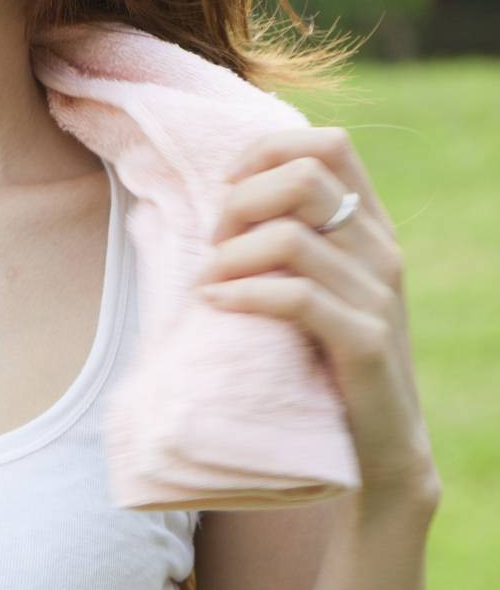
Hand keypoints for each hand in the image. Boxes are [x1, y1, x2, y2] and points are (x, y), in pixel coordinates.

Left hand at [194, 126, 440, 507]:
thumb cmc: (322, 356)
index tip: (228, 192)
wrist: (375, 445)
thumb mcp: (310, 281)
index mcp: (368, 225)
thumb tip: (219, 192)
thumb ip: (286, 235)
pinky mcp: (365, 342)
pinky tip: (217, 305)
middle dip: (240, 204)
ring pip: (288, 237)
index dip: (266, 153)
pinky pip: (296, 297)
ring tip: (209, 283)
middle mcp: (380, 249)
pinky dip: (243, 295)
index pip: (329, 145)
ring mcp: (378, 294)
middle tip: (215, 246)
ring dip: (230, 256)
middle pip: (304, 177)